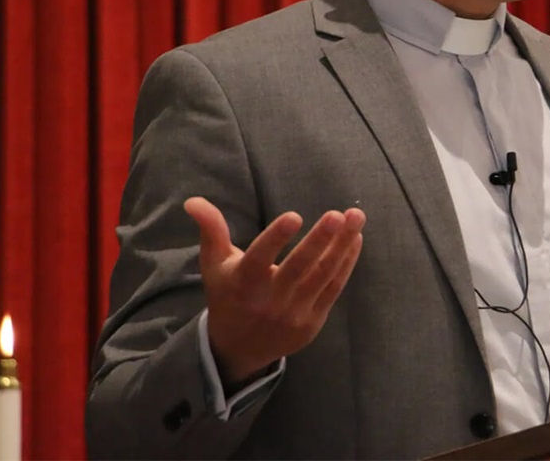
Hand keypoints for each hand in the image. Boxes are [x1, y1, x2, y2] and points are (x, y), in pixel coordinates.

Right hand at [184, 197, 365, 386]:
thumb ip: (211, 230)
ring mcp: (293, 314)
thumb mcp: (214, 264)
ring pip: (322, 276)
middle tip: (338, 215)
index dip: (276, 238)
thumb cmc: (227, 295)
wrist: (238, 350)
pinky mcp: (312, 322)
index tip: (294, 215)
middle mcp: (269, 300)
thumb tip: (193, 201)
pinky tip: (355, 239)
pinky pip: (333, 289)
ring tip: (356, 217)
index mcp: (243, 283)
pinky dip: (346, 264)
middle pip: (299, 268)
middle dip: (320, 240)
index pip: (260, 258)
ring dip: (342, 246)